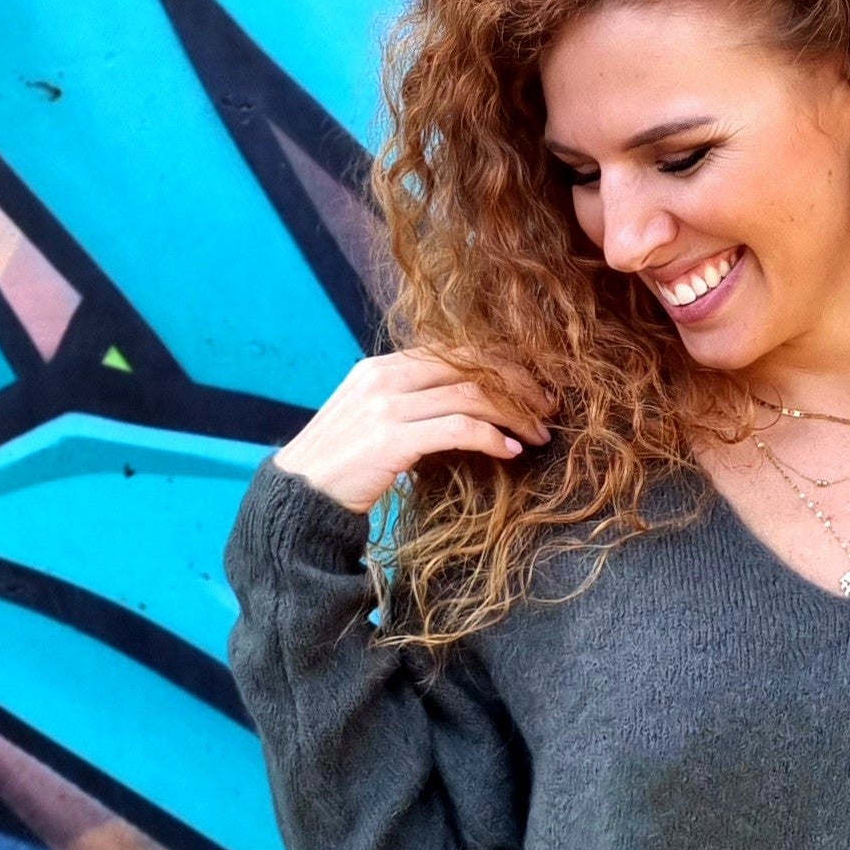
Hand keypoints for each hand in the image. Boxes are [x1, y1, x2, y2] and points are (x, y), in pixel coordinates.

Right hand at [273, 350, 556, 514]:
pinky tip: (509, 452)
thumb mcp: (374, 422)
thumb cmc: (342, 467)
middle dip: (518, 384)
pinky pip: (457, 428)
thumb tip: (465, 411)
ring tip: (538, 435)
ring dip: (514, 414)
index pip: (457, 352)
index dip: (502, 366)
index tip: (532, 388)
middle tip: (548, 408)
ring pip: (471, 394)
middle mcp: (385, 377)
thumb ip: (412, 407)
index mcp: (383, 368)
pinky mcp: (391, 438)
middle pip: (471, 365)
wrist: (301, 497)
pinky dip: (490, 437)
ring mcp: (386, 405)